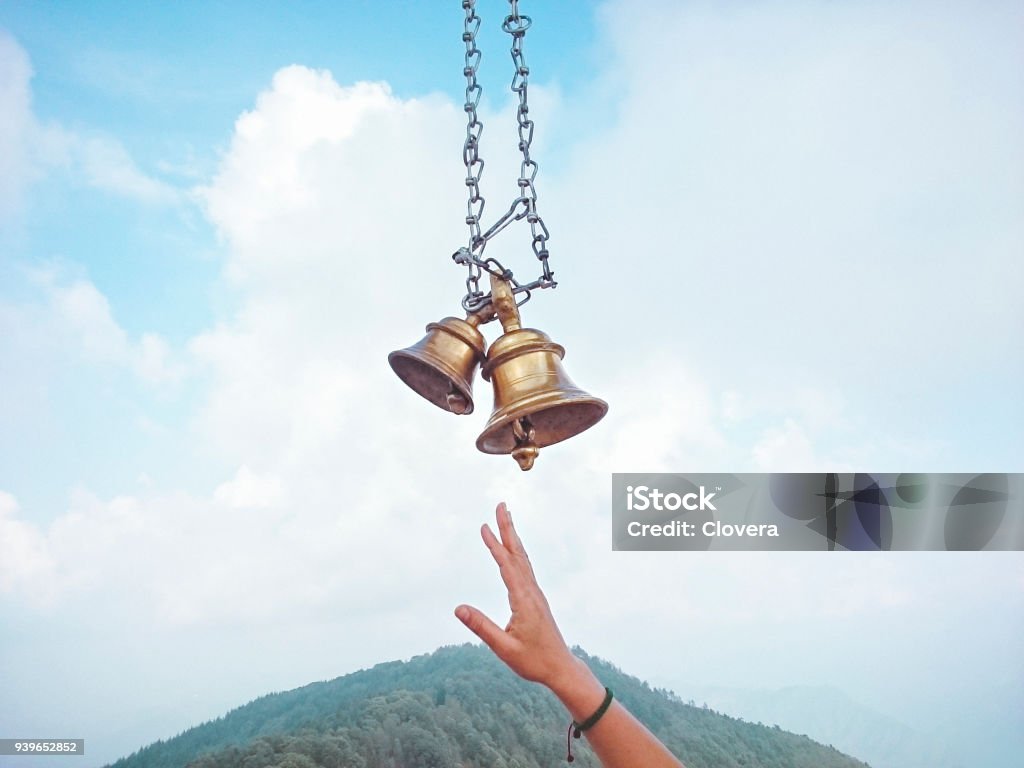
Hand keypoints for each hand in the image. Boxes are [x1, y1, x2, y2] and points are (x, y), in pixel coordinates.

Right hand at [455, 502, 577, 688]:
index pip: (507, 566)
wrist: (560, 667)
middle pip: (518, 554)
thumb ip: (481, 627)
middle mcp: (532, 591)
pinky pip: (525, 568)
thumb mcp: (504, 647)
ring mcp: (535, 593)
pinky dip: (516, 553)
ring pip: (522, 559)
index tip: (484, 527)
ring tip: (505, 518)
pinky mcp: (535, 598)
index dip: (494, 546)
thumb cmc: (533, 660)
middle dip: (508, 529)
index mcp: (524, 599)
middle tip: (501, 506)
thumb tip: (458, 609)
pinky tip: (512, 550)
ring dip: (513, 537)